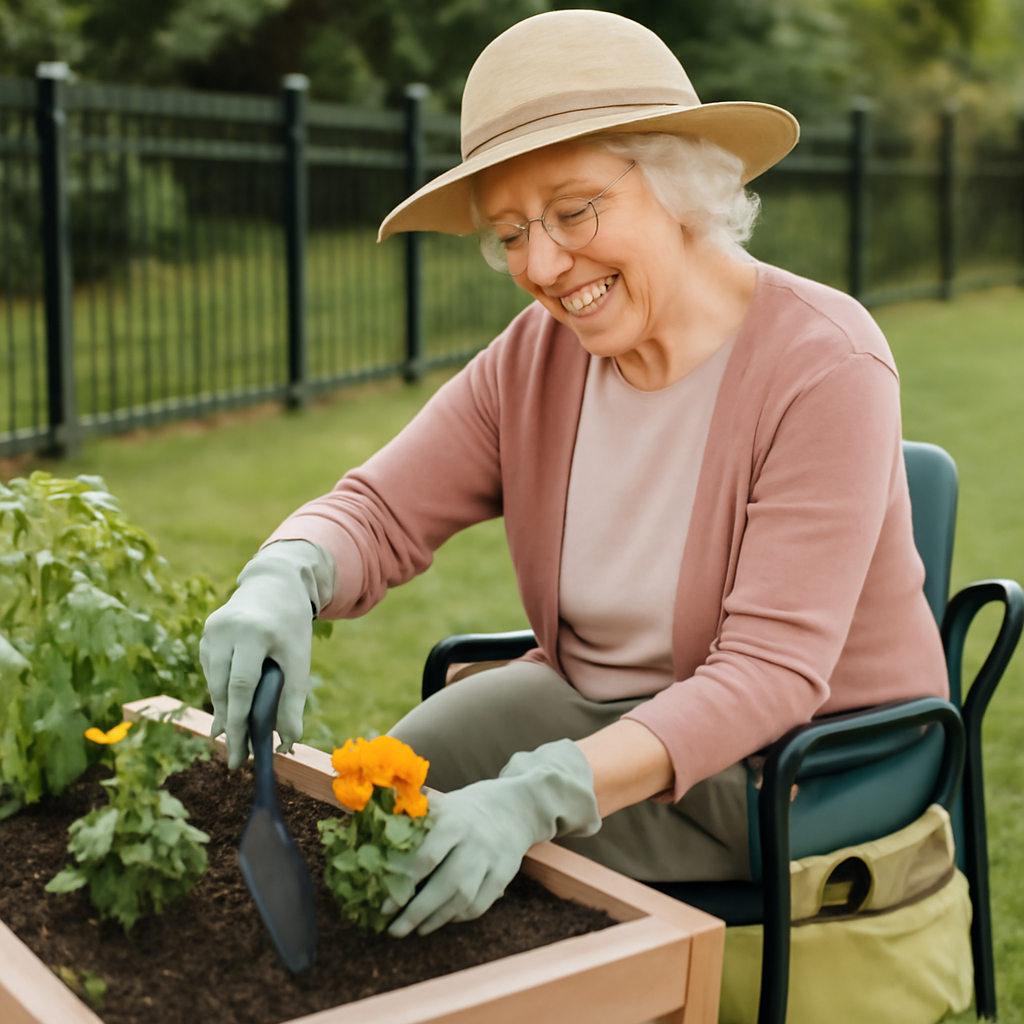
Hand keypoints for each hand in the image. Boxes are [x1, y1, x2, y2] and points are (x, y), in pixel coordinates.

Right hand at [200, 540, 335, 768]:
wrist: (275, 584)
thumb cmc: (291, 626)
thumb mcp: (299, 659)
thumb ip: (293, 700)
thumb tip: (288, 744)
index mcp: (255, 633)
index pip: (241, 686)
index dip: (239, 723)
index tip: (242, 755)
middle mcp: (227, 629)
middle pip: (222, 688)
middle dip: (230, 726)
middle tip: (236, 758)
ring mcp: (212, 630)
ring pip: (214, 682)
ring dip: (224, 711)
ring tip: (235, 739)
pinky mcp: (206, 633)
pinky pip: (211, 670)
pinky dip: (221, 691)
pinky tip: (230, 709)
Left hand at [387, 739, 600, 936]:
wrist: (516, 806)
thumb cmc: (466, 807)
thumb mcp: (442, 802)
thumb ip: (413, 815)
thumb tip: (372, 821)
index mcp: (453, 820)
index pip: (427, 855)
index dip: (403, 881)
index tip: (383, 901)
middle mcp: (474, 841)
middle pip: (446, 884)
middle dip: (417, 911)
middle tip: (393, 929)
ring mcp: (492, 859)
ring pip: (464, 898)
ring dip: (436, 919)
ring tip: (414, 930)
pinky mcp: (505, 874)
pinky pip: (481, 904)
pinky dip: (460, 917)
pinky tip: (443, 919)